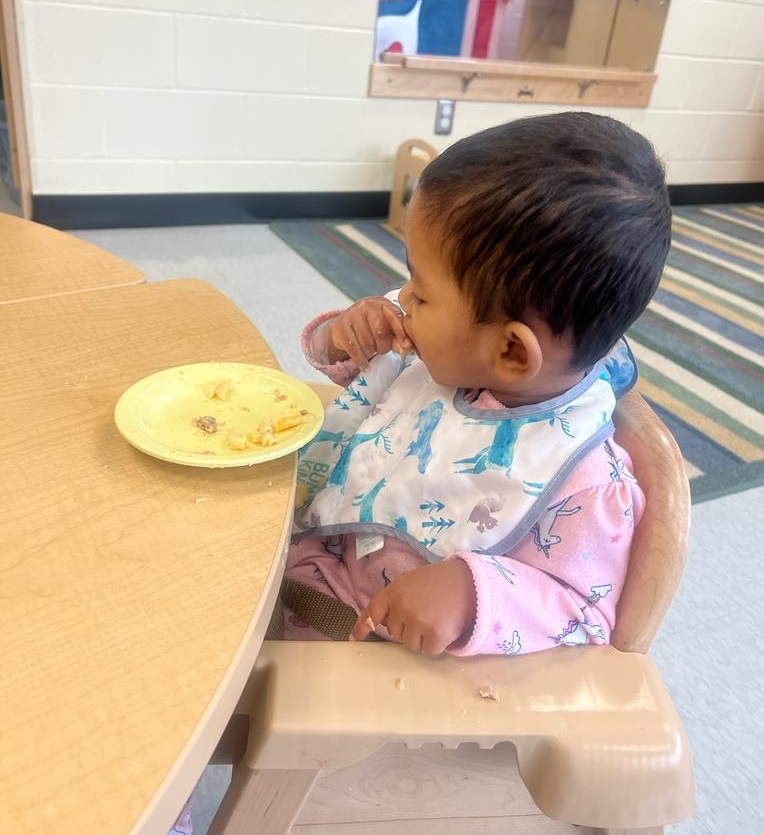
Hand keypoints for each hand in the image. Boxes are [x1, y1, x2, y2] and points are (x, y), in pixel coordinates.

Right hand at [328, 296, 412, 369]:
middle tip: (381, 350)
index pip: (394, 315)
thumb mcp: (388, 330)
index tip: (406, 346)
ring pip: (366, 341)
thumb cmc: (371, 328)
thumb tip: (407, 348)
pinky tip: (364, 365)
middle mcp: (367, 305)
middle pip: (379, 331)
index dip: (401, 332)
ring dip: (370, 352)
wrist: (346, 326)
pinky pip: (353, 347)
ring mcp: (352, 313)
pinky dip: (360, 360)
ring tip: (370, 351)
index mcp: (383, 304)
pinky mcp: (340, 325)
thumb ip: (399, 339)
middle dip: (383, 346)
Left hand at [351, 560, 475, 654]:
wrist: (468, 581)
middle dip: (407, 628)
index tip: (354, 638)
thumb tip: (382, 624)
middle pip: (395, 633)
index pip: (372, 612)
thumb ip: (395, 600)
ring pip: (410, 645)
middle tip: (425, 613)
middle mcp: (402, 607)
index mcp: (394, 592)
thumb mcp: (410, 583)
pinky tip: (444, 627)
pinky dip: (436, 644)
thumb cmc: (438, 582)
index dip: (362, 626)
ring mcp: (418, 622)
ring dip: (421, 638)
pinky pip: (428, 651)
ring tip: (436, 619)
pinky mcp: (435, 635)